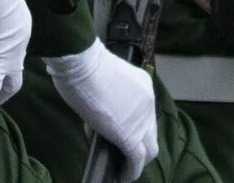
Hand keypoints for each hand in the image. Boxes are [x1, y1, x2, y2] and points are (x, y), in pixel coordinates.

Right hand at [44, 45, 158, 168]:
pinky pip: (136, 160)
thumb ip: (104, 97)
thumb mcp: (102, 80)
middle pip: (151, 133)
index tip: (116, 133)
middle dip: (139, 146)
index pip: (143, 113)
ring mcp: (141, 120)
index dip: (132, 126)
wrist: (83, 63)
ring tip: (123, 170)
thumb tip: (96, 119)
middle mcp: (148, 102)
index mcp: (143, 85)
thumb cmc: (84, 63)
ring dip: (137, 162)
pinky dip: (130, 171)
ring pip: (149, 150)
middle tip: (122, 155)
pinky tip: (121, 177)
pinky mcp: (130, 136)